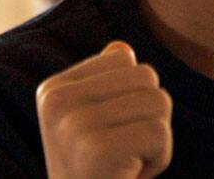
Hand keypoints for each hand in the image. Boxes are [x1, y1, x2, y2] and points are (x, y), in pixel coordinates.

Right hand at [36, 42, 172, 178]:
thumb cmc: (97, 177)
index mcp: (53, 89)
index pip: (124, 58)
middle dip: (149, 119)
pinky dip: (157, 162)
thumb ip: (105, 85)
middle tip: (121, 156)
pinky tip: (128, 178)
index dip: (132, 99)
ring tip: (124, 166)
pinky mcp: (95, 150)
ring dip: (156, 142)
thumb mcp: (92, 127)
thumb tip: (120, 48)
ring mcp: (72, 125)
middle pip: (146, 77)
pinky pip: (160, 134)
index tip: (107, 136)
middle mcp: (56, 101)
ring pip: (159, 103)